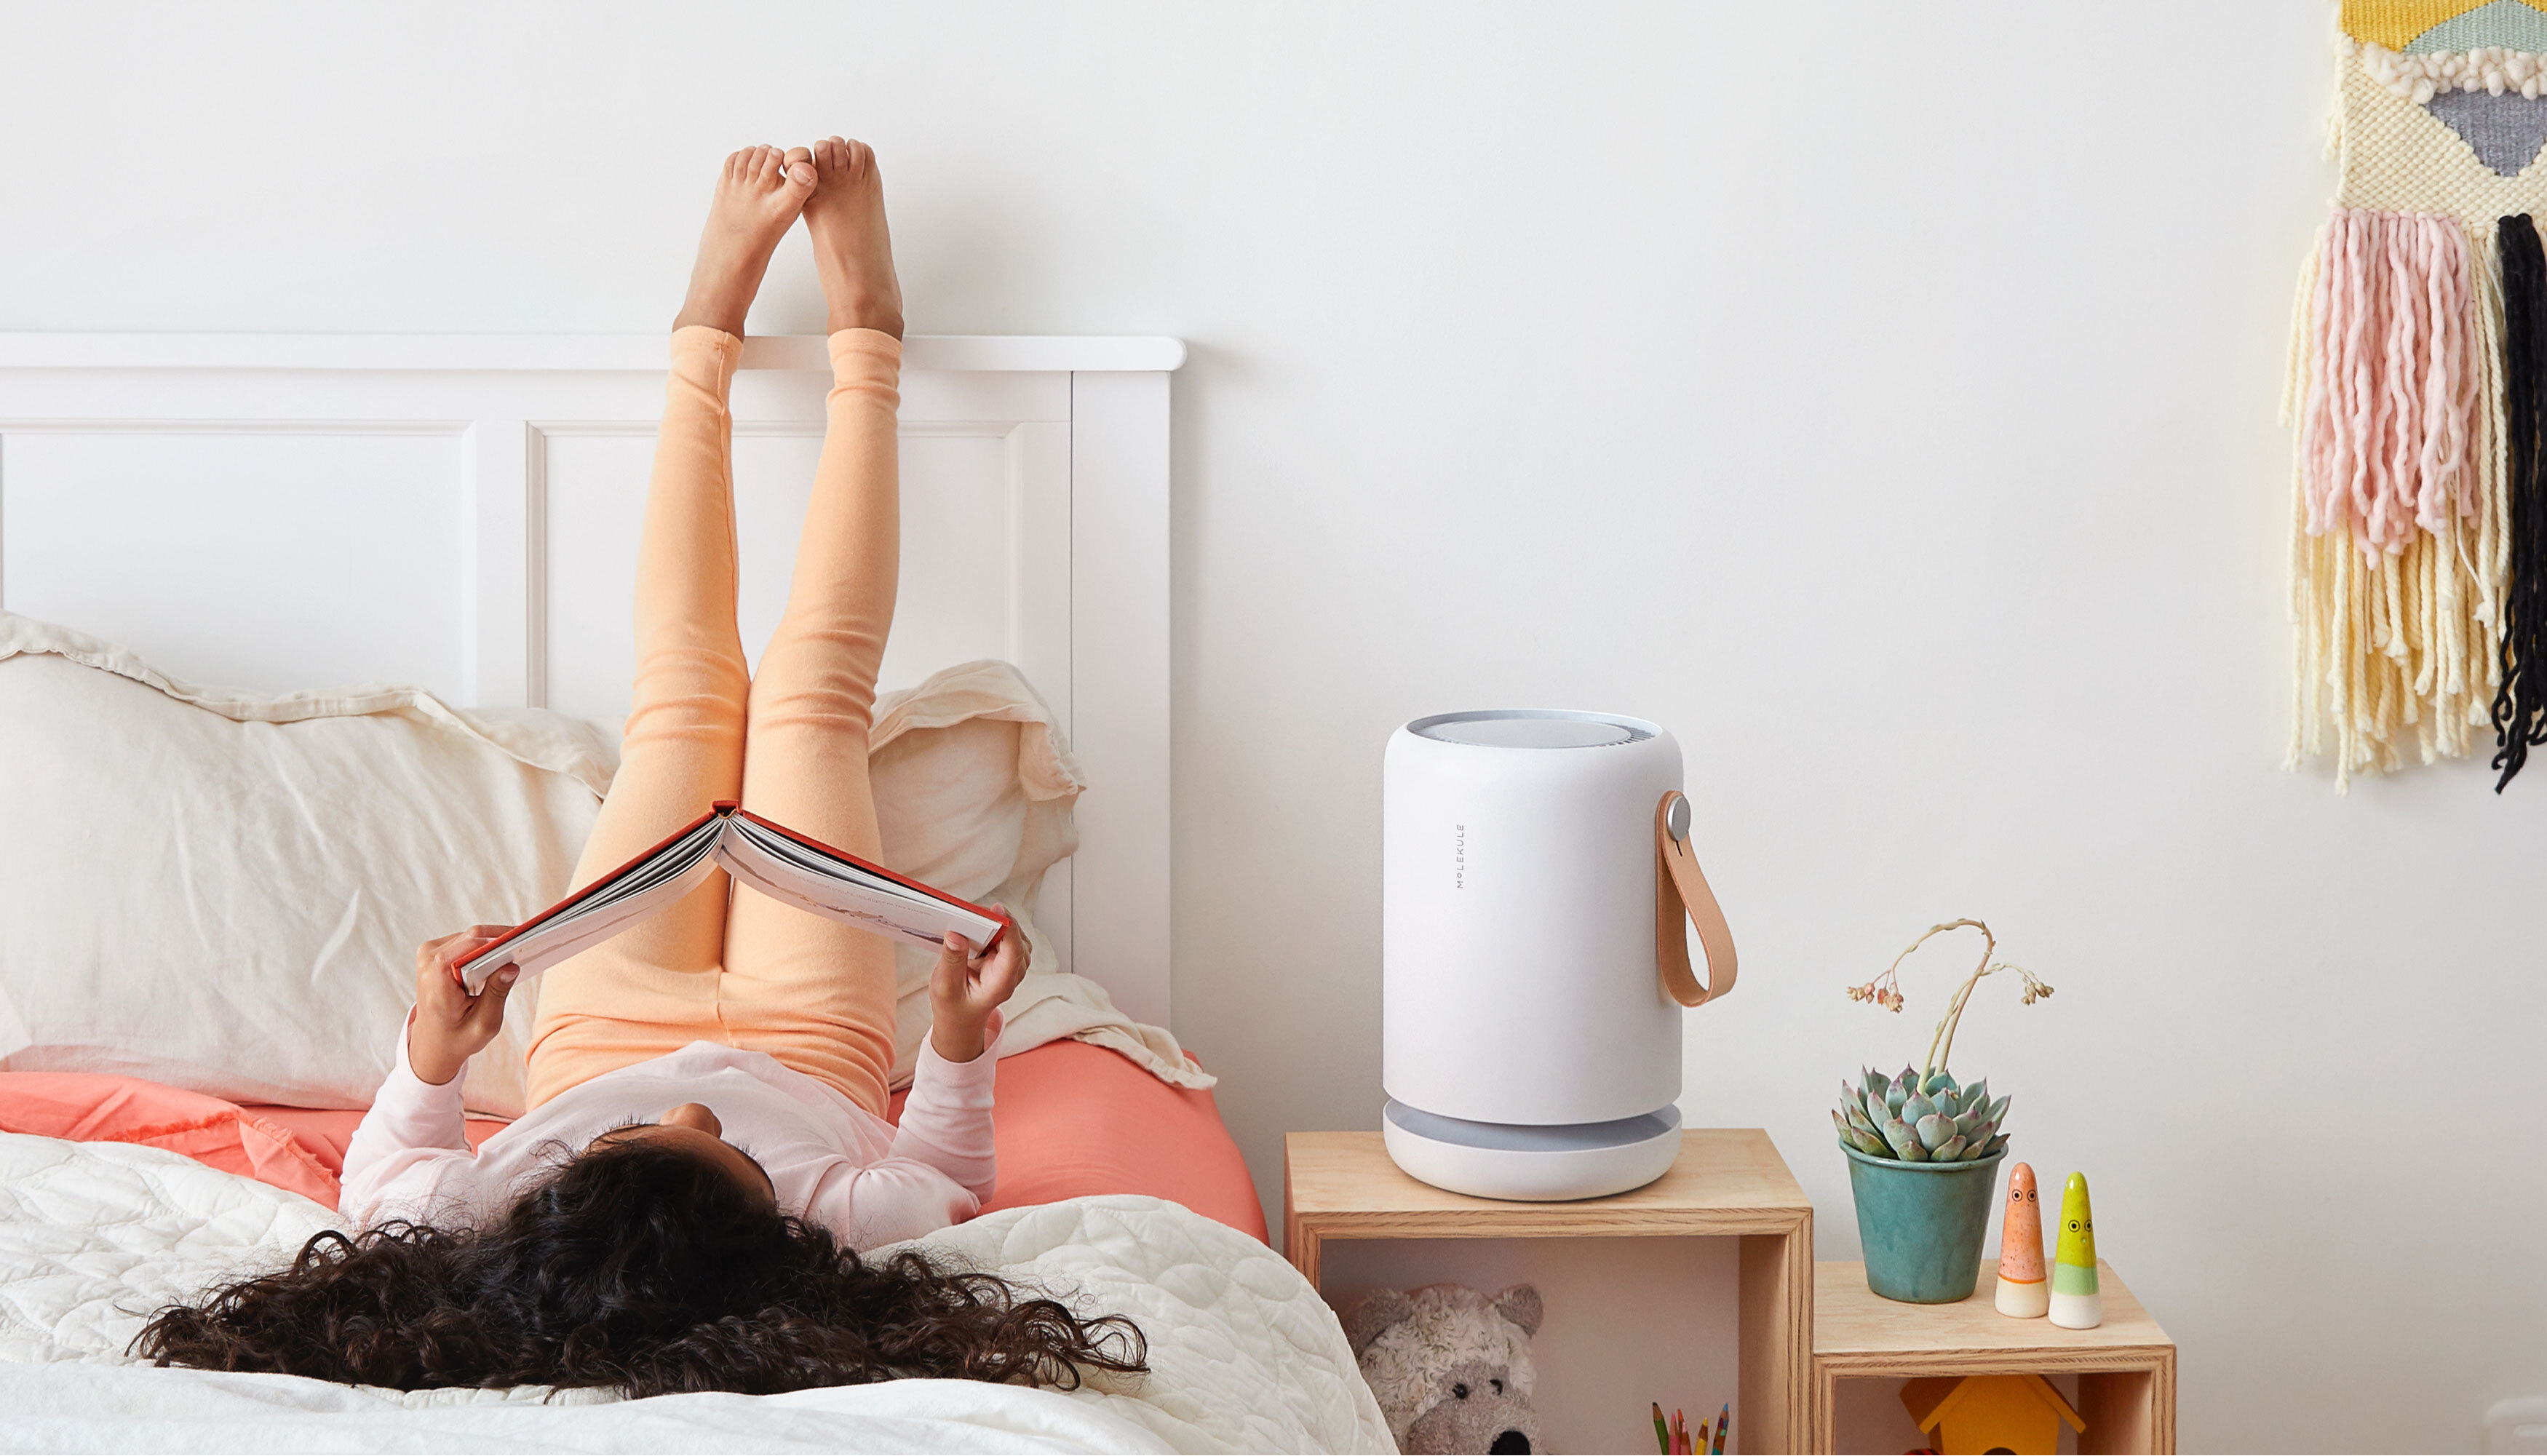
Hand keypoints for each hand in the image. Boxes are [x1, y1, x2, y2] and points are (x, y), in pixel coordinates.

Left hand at [407, 925, 518, 1086]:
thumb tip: (512, 966)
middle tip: (526, 945)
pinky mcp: (433, 953)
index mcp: (437, 982)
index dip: (498, 941)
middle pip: (471, 938)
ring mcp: (428, 955)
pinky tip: (498, 958)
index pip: (469, 948)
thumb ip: (497, 993)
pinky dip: (483, 947)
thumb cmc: (458, 1037)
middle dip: (501, 940)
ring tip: (515, 952)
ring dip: (493, 944)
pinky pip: (464, 941)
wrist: (433, 1044)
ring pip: (470, 936)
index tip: (523, 940)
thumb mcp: (484, 1023)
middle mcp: (428, 963)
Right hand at [929, 908, 1026, 1063]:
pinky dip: (993, 929)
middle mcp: (1012, 974)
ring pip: (1013, 936)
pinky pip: (1005, 938)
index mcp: (1001, 984)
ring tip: (974, 917)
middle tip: (976, 911)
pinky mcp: (1004, 959)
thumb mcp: (945, 987)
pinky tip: (976, 925)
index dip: (1009, 928)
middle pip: (1016, 940)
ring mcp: (1011, 967)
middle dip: (999, 922)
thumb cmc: (953, 1008)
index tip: (996, 909)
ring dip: (996, 924)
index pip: (1014, 952)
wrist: (960, 1022)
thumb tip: (955, 934)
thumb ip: (951, 961)